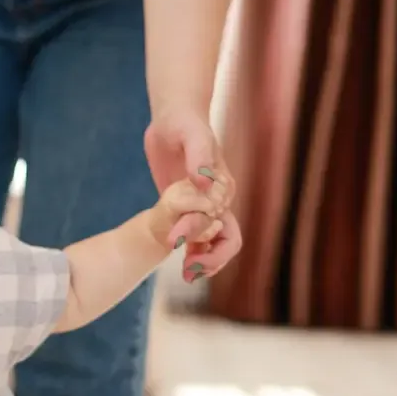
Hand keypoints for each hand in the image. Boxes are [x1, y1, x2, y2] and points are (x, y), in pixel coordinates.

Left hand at [144, 108, 241, 278]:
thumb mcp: (191, 134)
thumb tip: (205, 182)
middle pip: (223, 239)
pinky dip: (194, 252)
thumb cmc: (184, 123)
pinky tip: (182, 264)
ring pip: (216, 244)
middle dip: (206, 257)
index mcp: (223, 186)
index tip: (173, 240)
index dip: (198, 233)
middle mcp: (219, 199)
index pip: (219, 219)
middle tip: (186, 271)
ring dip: (205, 261)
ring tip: (188, 275)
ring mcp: (205, 206)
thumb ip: (200, 156)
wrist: (172, 120)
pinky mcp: (189, 207)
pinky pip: (199, 237)